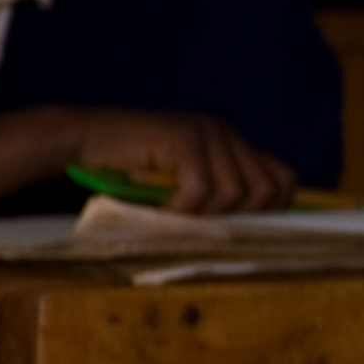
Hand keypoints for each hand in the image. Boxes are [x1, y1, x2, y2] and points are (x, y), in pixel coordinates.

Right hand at [70, 107, 297, 213]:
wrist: (79, 140)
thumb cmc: (123, 170)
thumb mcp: (178, 184)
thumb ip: (212, 196)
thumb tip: (247, 232)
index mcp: (229, 142)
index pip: (284, 179)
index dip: (272, 210)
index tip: (239, 230)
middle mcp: (224, 132)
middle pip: (267, 189)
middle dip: (239, 219)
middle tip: (201, 230)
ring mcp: (205, 132)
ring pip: (235, 192)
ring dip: (205, 217)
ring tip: (175, 221)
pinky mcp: (181, 137)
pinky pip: (201, 188)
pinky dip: (182, 210)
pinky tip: (161, 213)